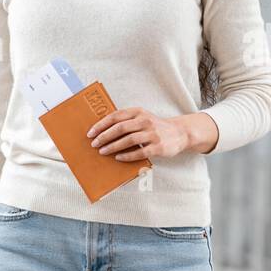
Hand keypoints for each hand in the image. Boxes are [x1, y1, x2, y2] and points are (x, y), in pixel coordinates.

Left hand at [88, 108, 218, 161]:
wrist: (180, 133)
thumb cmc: (156, 127)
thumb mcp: (143, 117)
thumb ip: (127, 121)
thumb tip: (103, 130)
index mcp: (139, 112)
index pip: (116, 116)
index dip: (101, 124)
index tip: (90, 132)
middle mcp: (145, 121)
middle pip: (120, 128)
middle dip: (104, 136)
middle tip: (94, 144)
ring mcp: (152, 134)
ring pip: (128, 140)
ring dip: (113, 146)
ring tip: (103, 152)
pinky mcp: (158, 147)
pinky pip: (139, 152)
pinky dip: (127, 155)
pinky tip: (118, 158)